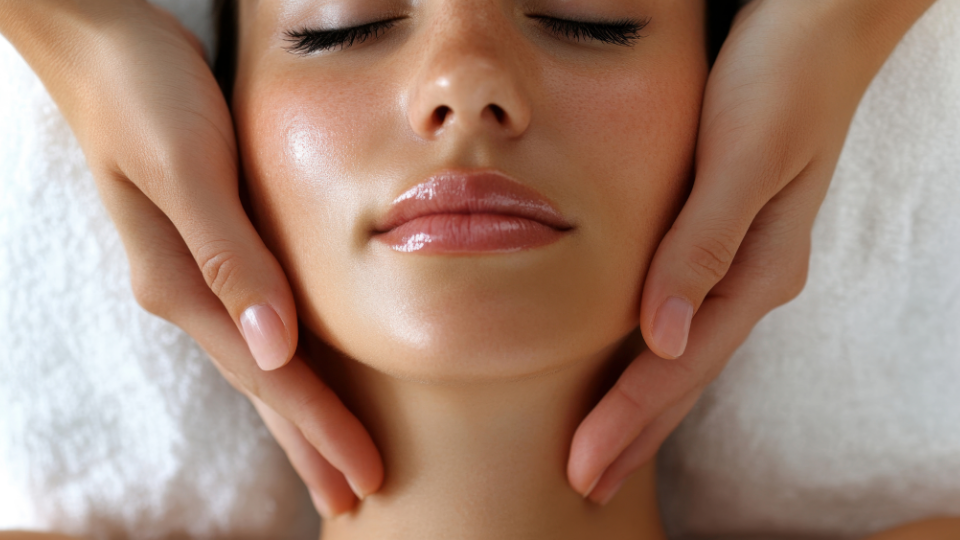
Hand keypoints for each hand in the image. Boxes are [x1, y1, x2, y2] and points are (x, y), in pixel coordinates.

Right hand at [0, 0, 381, 515]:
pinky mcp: (211, 249)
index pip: (269, 376)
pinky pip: (256, 327)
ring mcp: (196, 275)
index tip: (365, 477)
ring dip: (300, 417)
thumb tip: (275, 348)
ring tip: (331, 463)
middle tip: (355, 497)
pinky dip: (286, 366)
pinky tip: (300, 377)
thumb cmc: (145, 93)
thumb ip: (229, 256)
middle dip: (311, 445)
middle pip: (264, 387)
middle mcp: (189, 292)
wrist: (103, 44)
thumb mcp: (186, 166)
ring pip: (260, 364)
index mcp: (184, 284)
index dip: (320, 429)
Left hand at [566, 0, 937, 503]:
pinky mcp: (725, 239)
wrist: (818, 24)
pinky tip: (635, 369)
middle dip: (635, 435)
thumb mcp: (743, 156)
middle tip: (587, 486)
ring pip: (685, 355)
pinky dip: (652, 359)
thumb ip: (703, 246)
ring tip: (606, 451)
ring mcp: (743, 263)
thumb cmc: (780, 77)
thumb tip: (663, 338)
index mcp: (757, 269)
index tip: (584, 470)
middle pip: (685, 376)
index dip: (629, 421)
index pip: (680, 366)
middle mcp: (751, 277)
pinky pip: (685, 318)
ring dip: (643, 408)